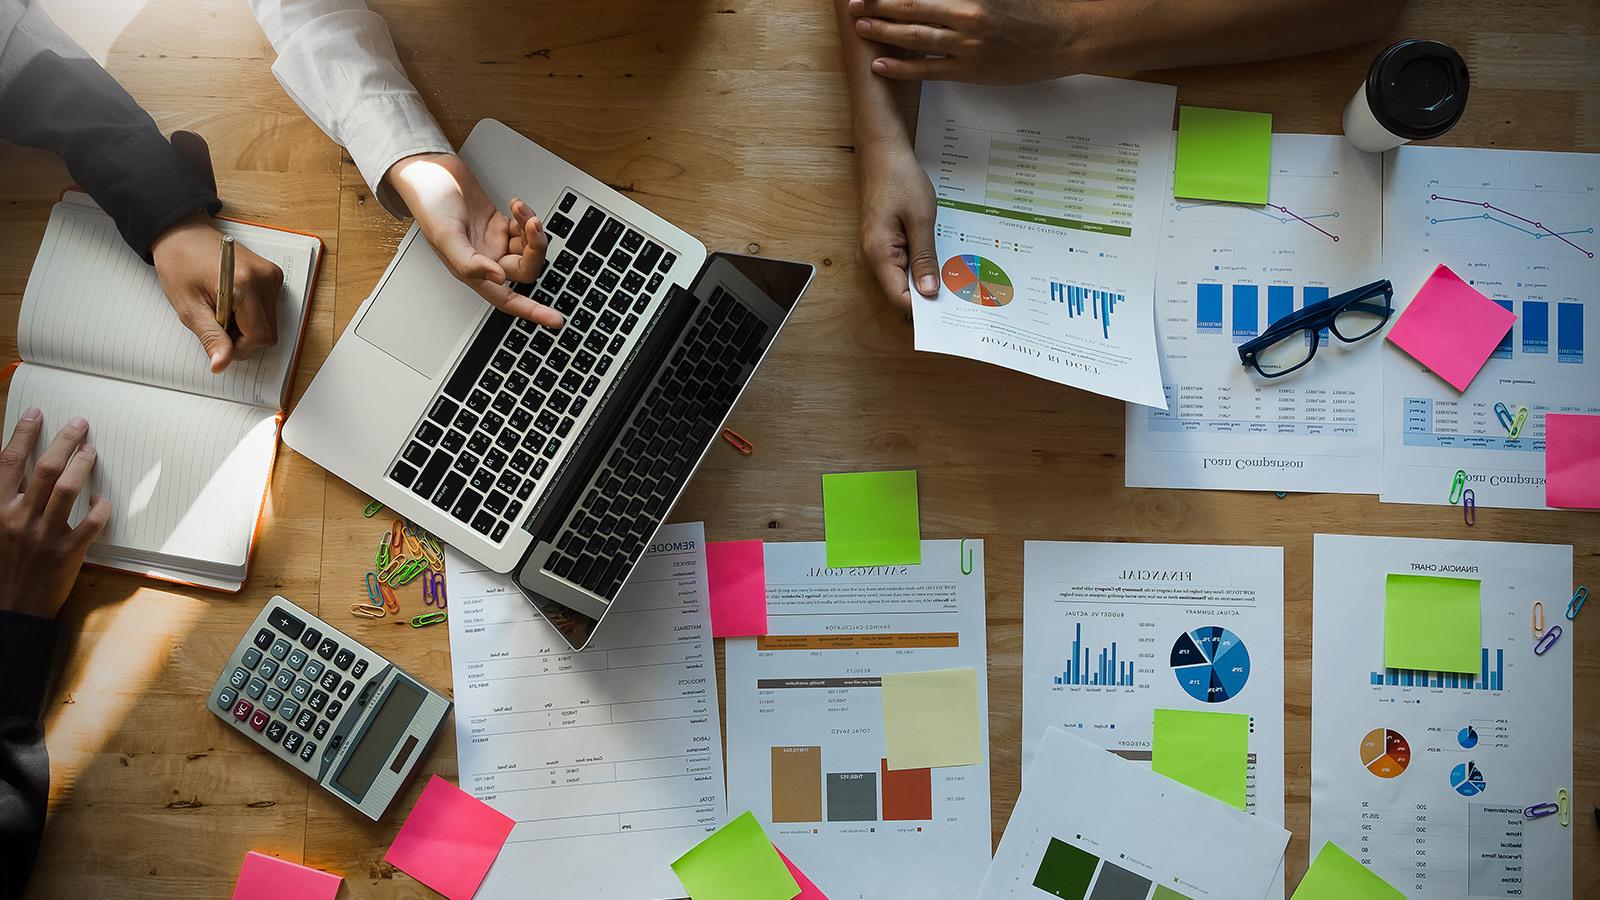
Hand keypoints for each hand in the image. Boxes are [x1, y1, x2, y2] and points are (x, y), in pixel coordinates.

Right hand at [0, 410, 110, 619]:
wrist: (11, 606)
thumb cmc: (4, 563)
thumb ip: (6, 498)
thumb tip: (20, 468)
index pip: (8, 462)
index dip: (22, 434)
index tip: (36, 414)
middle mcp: (18, 517)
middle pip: (43, 468)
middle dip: (64, 440)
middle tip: (80, 424)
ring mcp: (43, 535)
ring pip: (66, 489)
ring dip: (82, 465)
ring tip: (91, 451)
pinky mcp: (67, 553)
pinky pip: (90, 524)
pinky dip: (100, 508)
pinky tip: (103, 499)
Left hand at [152, 212, 285, 372]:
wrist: (182, 232)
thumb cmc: (180, 263)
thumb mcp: (188, 307)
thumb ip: (210, 337)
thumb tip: (222, 364)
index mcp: (246, 284)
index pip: (260, 337)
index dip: (240, 348)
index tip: (219, 341)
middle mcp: (266, 278)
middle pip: (268, 333)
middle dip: (242, 338)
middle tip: (215, 322)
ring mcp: (272, 276)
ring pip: (269, 324)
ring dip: (246, 327)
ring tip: (221, 310)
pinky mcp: (272, 276)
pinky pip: (268, 310)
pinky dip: (250, 315)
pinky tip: (231, 303)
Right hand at [385, 153, 562, 327]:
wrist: (429, 171)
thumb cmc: (429, 203)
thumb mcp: (446, 236)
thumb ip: (470, 263)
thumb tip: (499, 279)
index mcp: (472, 271)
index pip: (507, 299)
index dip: (532, 311)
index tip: (555, 320)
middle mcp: (486, 259)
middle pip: (526, 269)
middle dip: (536, 248)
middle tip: (533, 225)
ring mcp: (494, 241)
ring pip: (529, 247)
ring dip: (531, 228)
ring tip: (521, 209)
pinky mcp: (499, 223)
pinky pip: (524, 228)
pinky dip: (526, 216)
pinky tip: (515, 204)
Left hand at [849, 0, 1075, 83]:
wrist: (1063, 36)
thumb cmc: (1033, 10)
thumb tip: (937, 0)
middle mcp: (965, 13)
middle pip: (911, 7)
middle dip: (879, 5)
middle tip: (855, 4)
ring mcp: (967, 44)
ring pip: (915, 37)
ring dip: (883, 32)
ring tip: (861, 28)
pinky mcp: (971, 70)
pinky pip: (928, 69)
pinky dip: (902, 66)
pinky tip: (881, 64)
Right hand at [857, 137, 940, 310]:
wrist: (882, 151)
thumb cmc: (900, 179)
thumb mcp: (921, 219)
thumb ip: (925, 258)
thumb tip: (928, 293)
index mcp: (878, 254)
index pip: (899, 298)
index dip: (924, 310)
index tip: (950, 312)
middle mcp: (871, 258)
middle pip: (899, 291)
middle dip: (927, 296)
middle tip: (960, 296)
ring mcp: (875, 250)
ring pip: (901, 278)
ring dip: (925, 279)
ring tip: (954, 279)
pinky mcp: (882, 241)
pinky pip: (901, 263)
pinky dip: (919, 265)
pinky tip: (938, 260)